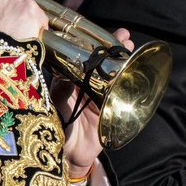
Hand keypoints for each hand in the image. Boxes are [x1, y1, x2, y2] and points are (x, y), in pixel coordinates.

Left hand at [54, 27, 133, 182]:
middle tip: (121, 36)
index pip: (80, 57)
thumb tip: (64, 66)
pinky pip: (122, 91)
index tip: (94, 32)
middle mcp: (84, 85)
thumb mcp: (53, 101)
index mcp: (67, 80)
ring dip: (122, 58)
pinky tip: (134, 67)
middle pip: (100, 62)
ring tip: (128, 44)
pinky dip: (128, 79)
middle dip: (111, 47)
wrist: (65, 153)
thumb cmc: (52, 127)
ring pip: (113, 73)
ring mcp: (99, 95)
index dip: (89, 45)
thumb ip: (60, 85)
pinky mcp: (111, 108)